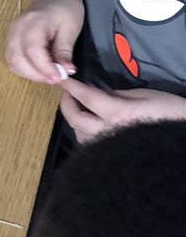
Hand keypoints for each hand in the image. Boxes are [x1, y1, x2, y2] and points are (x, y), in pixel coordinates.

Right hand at [5, 0, 83, 83]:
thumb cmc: (65, 8)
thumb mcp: (71, 27)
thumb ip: (65, 50)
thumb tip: (66, 71)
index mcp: (33, 23)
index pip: (32, 50)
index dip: (44, 68)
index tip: (60, 77)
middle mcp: (17, 29)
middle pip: (18, 59)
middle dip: (37, 75)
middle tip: (56, 79)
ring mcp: (11, 34)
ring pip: (13, 62)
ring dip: (30, 74)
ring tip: (49, 75)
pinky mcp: (10, 40)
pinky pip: (12, 60)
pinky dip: (24, 70)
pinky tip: (39, 69)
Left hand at [59, 78, 185, 142]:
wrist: (182, 142)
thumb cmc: (169, 112)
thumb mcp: (144, 95)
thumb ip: (115, 94)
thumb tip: (93, 92)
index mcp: (119, 113)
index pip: (87, 98)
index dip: (72, 87)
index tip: (63, 80)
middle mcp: (109, 132)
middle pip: (76, 120)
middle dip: (67, 105)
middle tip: (66, 93)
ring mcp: (109, 147)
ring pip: (80, 135)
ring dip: (74, 120)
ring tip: (77, 108)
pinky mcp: (112, 156)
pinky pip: (91, 146)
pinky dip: (85, 134)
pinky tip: (89, 125)